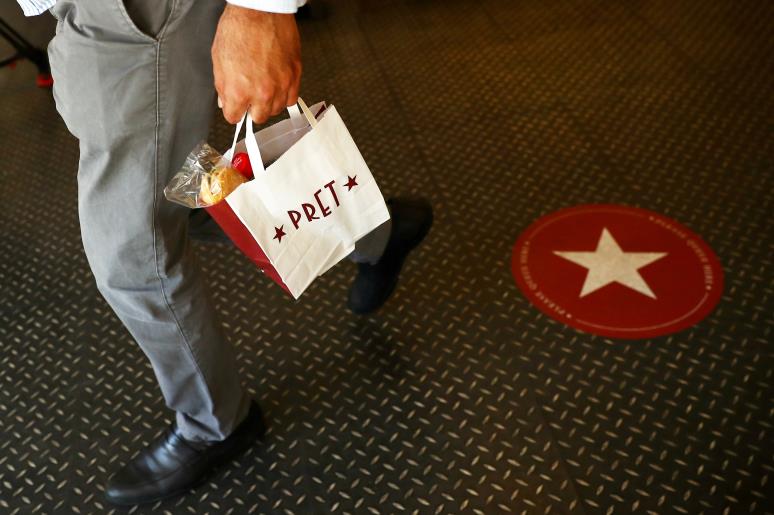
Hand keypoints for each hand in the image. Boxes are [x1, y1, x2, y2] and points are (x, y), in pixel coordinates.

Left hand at [212, 5, 301, 124]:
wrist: (261, 11)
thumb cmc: (239, 28)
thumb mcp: (219, 59)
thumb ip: (222, 85)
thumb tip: (225, 100)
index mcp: (238, 91)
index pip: (234, 117)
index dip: (233, 110)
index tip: (235, 106)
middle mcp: (261, 93)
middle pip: (258, 118)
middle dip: (251, 109)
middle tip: (249, 97)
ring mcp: (280, 86)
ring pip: (275, 110)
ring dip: (268, 103)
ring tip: (263, 88)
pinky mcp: (294, 76)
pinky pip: (291, 99)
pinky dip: (284, 96)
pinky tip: (277, 86)